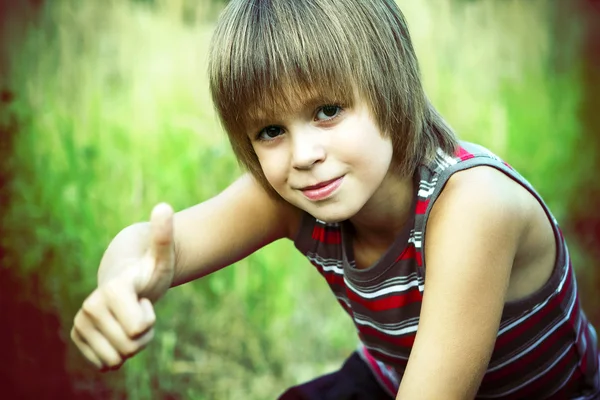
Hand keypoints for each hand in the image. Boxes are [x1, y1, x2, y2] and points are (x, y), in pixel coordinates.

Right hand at [71, 203, 174, 369]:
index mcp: (112, 289)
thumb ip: (164, 234)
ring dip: (132, 344)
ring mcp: (81, 323)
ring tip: (130, 319)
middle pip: (131, 346)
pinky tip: (119, 330)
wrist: (126, 279)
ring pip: (120, 357)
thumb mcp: (162, 255)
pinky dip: (118, 353)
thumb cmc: (149, 268)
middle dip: (143, 334)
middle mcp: (90, 306)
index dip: (148, 319)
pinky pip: (107, 363)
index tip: (143, 300)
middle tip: (139, 310)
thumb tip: (164, 207)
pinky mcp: (77, 337)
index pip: (138, 329)